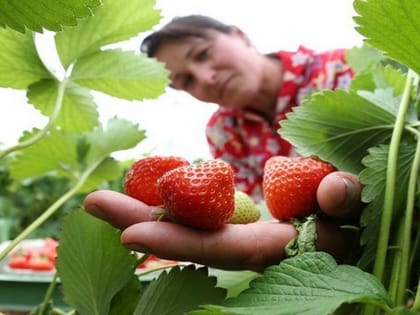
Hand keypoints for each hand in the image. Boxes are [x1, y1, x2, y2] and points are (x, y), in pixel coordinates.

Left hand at [83, 171, 361, 271]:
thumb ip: (347, 198)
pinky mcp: (235, 215)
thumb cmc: (351, 210)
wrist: (343, 209)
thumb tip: (334, 190)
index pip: (225, 249)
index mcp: (278, 246)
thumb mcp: (355, 203)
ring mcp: (239, 229)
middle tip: (94, 204)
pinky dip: (170, 201)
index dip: (181, 242)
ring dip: (147, 209)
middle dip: (143, 222)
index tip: (131, 233)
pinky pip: (197, 210)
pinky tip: (145, 190)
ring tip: (105, 198)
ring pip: (188, 223)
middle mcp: (250, 243)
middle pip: (191, 237)